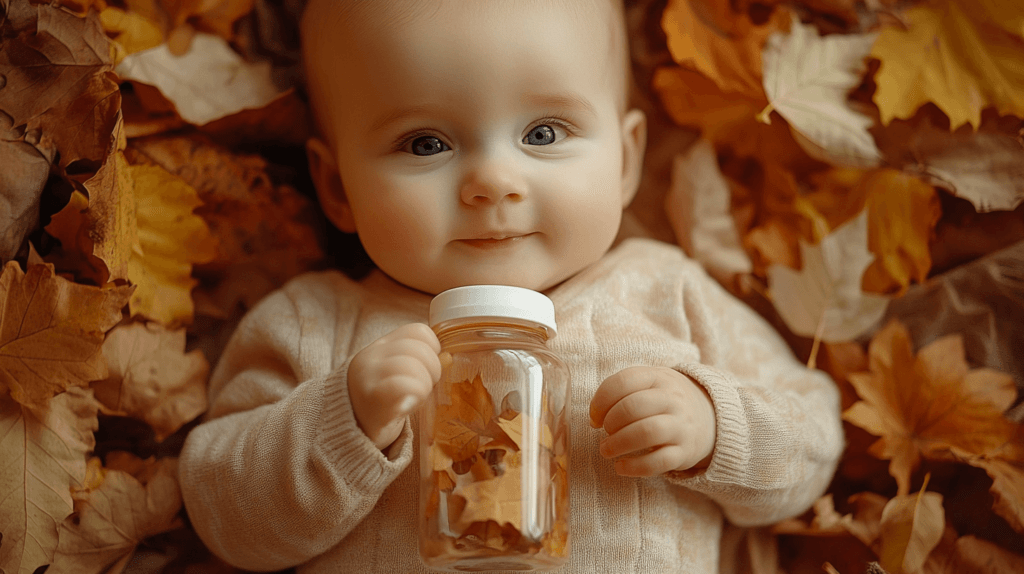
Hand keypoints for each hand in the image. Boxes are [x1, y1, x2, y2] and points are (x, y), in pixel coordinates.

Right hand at [347, 323, 441, 449]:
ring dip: (423, 386)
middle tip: (423, 389)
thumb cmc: (378, 402)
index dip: (432, 349)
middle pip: (419, 350)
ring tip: (415, 399)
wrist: (343, 431)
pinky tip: (408, 405)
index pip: (418, 331)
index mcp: (382, 347)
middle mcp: (372, 357)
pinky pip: (400, 387)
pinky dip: (413, 395)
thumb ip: (417, 361)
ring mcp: (370, 379)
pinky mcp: (372, 403)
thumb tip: (449, 358)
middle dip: (432, 370)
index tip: (427, 368)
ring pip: (413, 367)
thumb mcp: (394, 373)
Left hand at [589, 366, 715, 476]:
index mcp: (658, 377)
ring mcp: (681, 426)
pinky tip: (620, 467)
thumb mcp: (649, 383)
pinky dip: (634, 467)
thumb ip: (620, 392)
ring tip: (607, 450)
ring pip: (647, 433)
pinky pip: (658, 462)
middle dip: (610, 423)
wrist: (710, 418)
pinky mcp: (684, 452)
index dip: (601, 401)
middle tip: (606, 432)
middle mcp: (672, 400)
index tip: (595, 416)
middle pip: (633, 407)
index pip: (623, 382)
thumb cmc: (664, 400)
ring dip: (619, 444)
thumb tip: (594, 418)